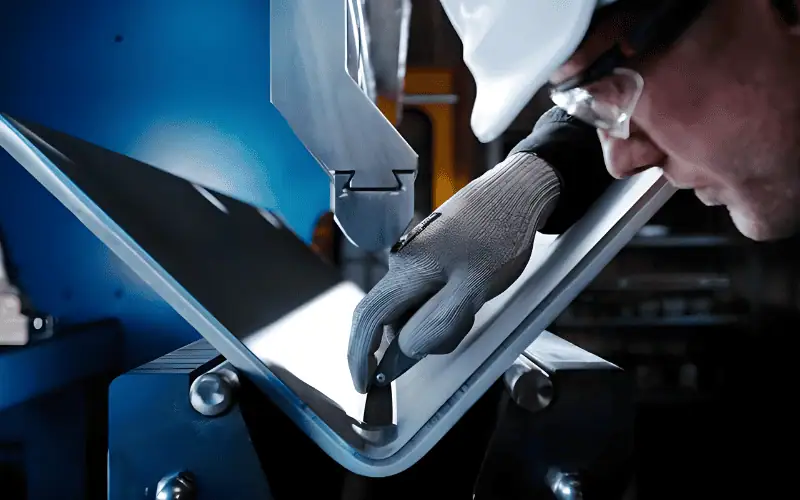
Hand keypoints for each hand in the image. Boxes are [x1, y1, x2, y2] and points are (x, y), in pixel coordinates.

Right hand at [346, 151, 560, 392]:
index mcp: (407, 270)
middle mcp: (402, 262)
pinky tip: (468, 295)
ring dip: (431, 321)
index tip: (363, 384)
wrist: (517, 191)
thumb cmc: (500, 235)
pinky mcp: (431, 253)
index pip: (368, 318)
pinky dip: (439, 306)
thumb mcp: (475, 286)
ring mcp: (415, 256)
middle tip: (441, 342)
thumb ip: (438, 322)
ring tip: (472, 305)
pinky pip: (425, 291)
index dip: (360, 356)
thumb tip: (405, 349)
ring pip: (410, 305)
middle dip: (405, 341)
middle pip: (387, 315)